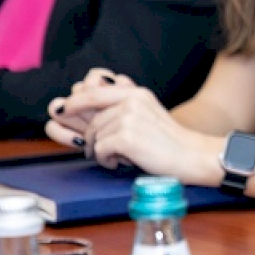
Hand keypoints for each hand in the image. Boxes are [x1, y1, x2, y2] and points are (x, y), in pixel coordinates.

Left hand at [45, 79, 218, 183]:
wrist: (191, 156)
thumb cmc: (168, 140)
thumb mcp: (147, 113)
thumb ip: (121, 104)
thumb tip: (86, 97)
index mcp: (136, 93)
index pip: (94, 91)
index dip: (75, 101)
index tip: (62, 109)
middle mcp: (131, 101)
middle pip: (93, 121)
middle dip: (92, 139)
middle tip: (103, 151)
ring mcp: (128, 119)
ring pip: (95, 137)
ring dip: (101, 151)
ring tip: (120, 157)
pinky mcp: (126, 138)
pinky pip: (99, 150)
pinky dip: (106, 160)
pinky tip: (120, 162)